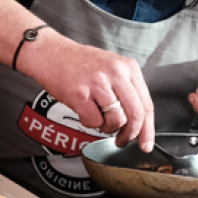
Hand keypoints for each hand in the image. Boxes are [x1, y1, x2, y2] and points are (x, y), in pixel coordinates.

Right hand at [20, 29, 155, 150]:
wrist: (50, 53)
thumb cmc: (78, 63)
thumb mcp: (111, 68)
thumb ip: (126, 90)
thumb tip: (137, 121)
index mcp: (128, 67)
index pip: (146, 103)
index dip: (148, 129)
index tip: (146, 144)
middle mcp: (116, 73)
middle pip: (136, 115)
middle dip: (130, 135)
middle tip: (122, 141)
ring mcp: (98, 83)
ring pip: (116, 120)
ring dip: (107, 128)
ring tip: (98, 120)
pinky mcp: (80, 94)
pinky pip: (94, 122)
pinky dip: (90, 123)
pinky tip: (84, 112)